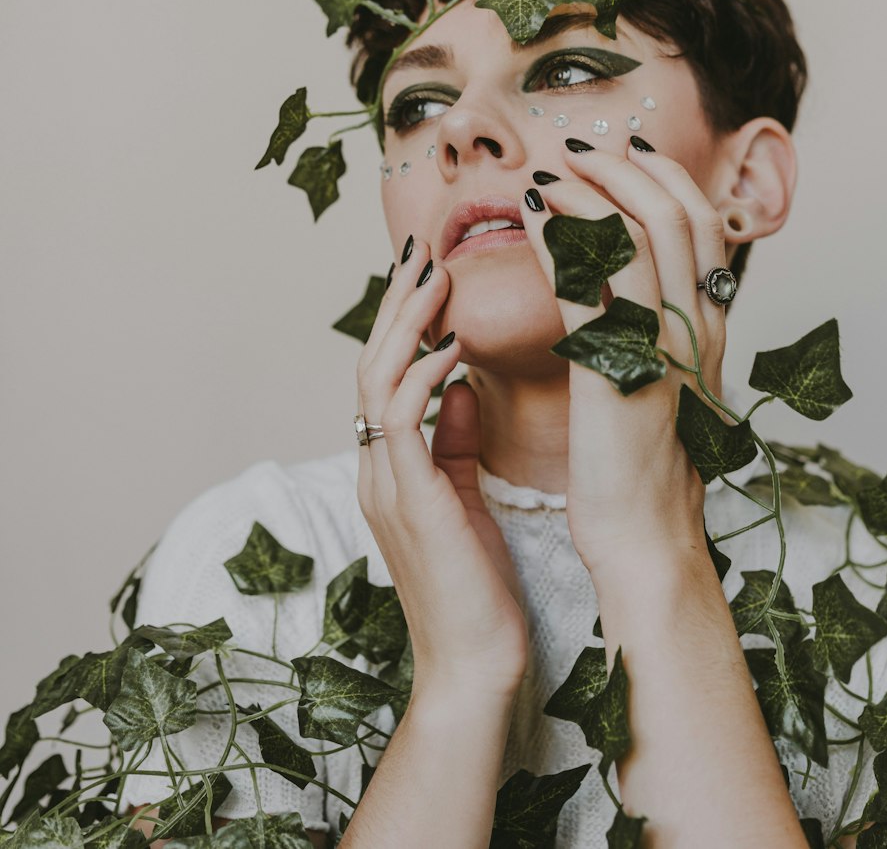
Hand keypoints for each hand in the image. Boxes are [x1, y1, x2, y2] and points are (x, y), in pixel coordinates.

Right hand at [355, 239, 529, 700]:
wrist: (474, 673)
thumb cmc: (478, 592)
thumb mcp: (467, 501)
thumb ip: (455, 445)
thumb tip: (460, 389)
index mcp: (391, 469)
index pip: (387, 376)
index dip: (405, 323)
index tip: (430, 273)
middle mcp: (376, 470)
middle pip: (371, 364)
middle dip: (396, 305)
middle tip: (421, 249)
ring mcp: (385, 484)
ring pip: (377, 380)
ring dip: (406, 323)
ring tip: (434, 275)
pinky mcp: (408, 501)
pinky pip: (401, 420)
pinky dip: (422, 374)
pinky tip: (453, 343)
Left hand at [520, 141, 731, 580]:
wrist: (645, 534)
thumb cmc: (644, 460)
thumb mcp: (665, 375)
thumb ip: (655, 321)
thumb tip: (621, 270)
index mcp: (711, 324)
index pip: (703, 221)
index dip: (662, 174)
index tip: (621, 150)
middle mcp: (698, 325)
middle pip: (675, 212)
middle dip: (623, 168)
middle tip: (576, 151)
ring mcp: (663, 347)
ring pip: (639, 235)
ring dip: (589, 193)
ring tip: (549, 176)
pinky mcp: (619, 371)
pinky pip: (590, 285)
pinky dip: (558, 240)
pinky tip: (530, 220)